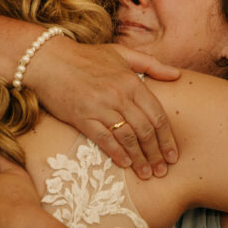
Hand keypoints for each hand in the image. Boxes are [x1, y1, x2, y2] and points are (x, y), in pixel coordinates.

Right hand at [29, 40, 179, 178]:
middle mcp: (119, 95)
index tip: (173, 155)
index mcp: (132, 81)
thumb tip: (178, 75)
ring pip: (128, 138)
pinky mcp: (82, 117)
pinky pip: (104, 140)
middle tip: (162, 171)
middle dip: (157, 153)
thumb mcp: (122, 53)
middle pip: (146, 130)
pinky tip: (125, 164)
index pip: (157, 115)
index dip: (168, 138)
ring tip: (147, 173)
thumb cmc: (86, 56)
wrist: (49, 59)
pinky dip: (117, 154)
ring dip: (140, 159)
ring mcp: (101, 107)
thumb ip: (151, 64)